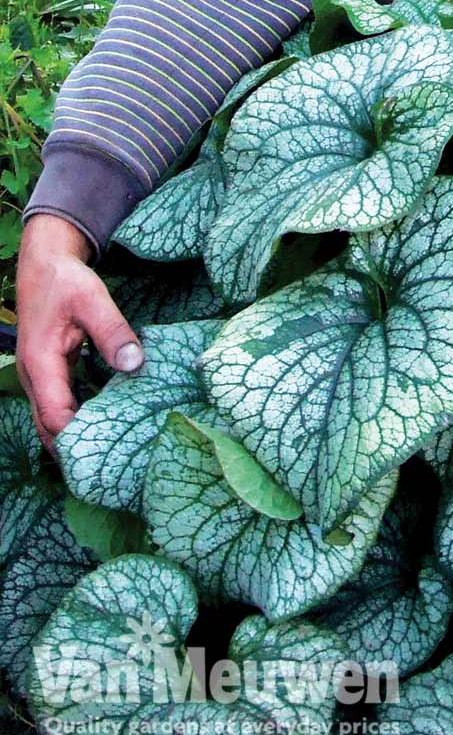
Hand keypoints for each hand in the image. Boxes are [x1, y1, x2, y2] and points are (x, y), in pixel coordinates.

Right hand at [16, 214, 143, 451]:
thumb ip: (113, 332)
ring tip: (106, 458)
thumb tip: (134, 364)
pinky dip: (73, 419)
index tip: (107, 452)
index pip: (55, 414)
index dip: (77, 436)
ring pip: (49, 418)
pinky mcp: (50, 372)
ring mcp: (41, 375)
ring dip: (71, 437)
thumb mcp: (93, 300)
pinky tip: (101, 426)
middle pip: (47, 427)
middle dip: (72, 449)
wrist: (45, 262)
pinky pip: (58, 404)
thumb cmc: (66, 281)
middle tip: (107, 471)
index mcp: (41, 363)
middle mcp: (36, 375)